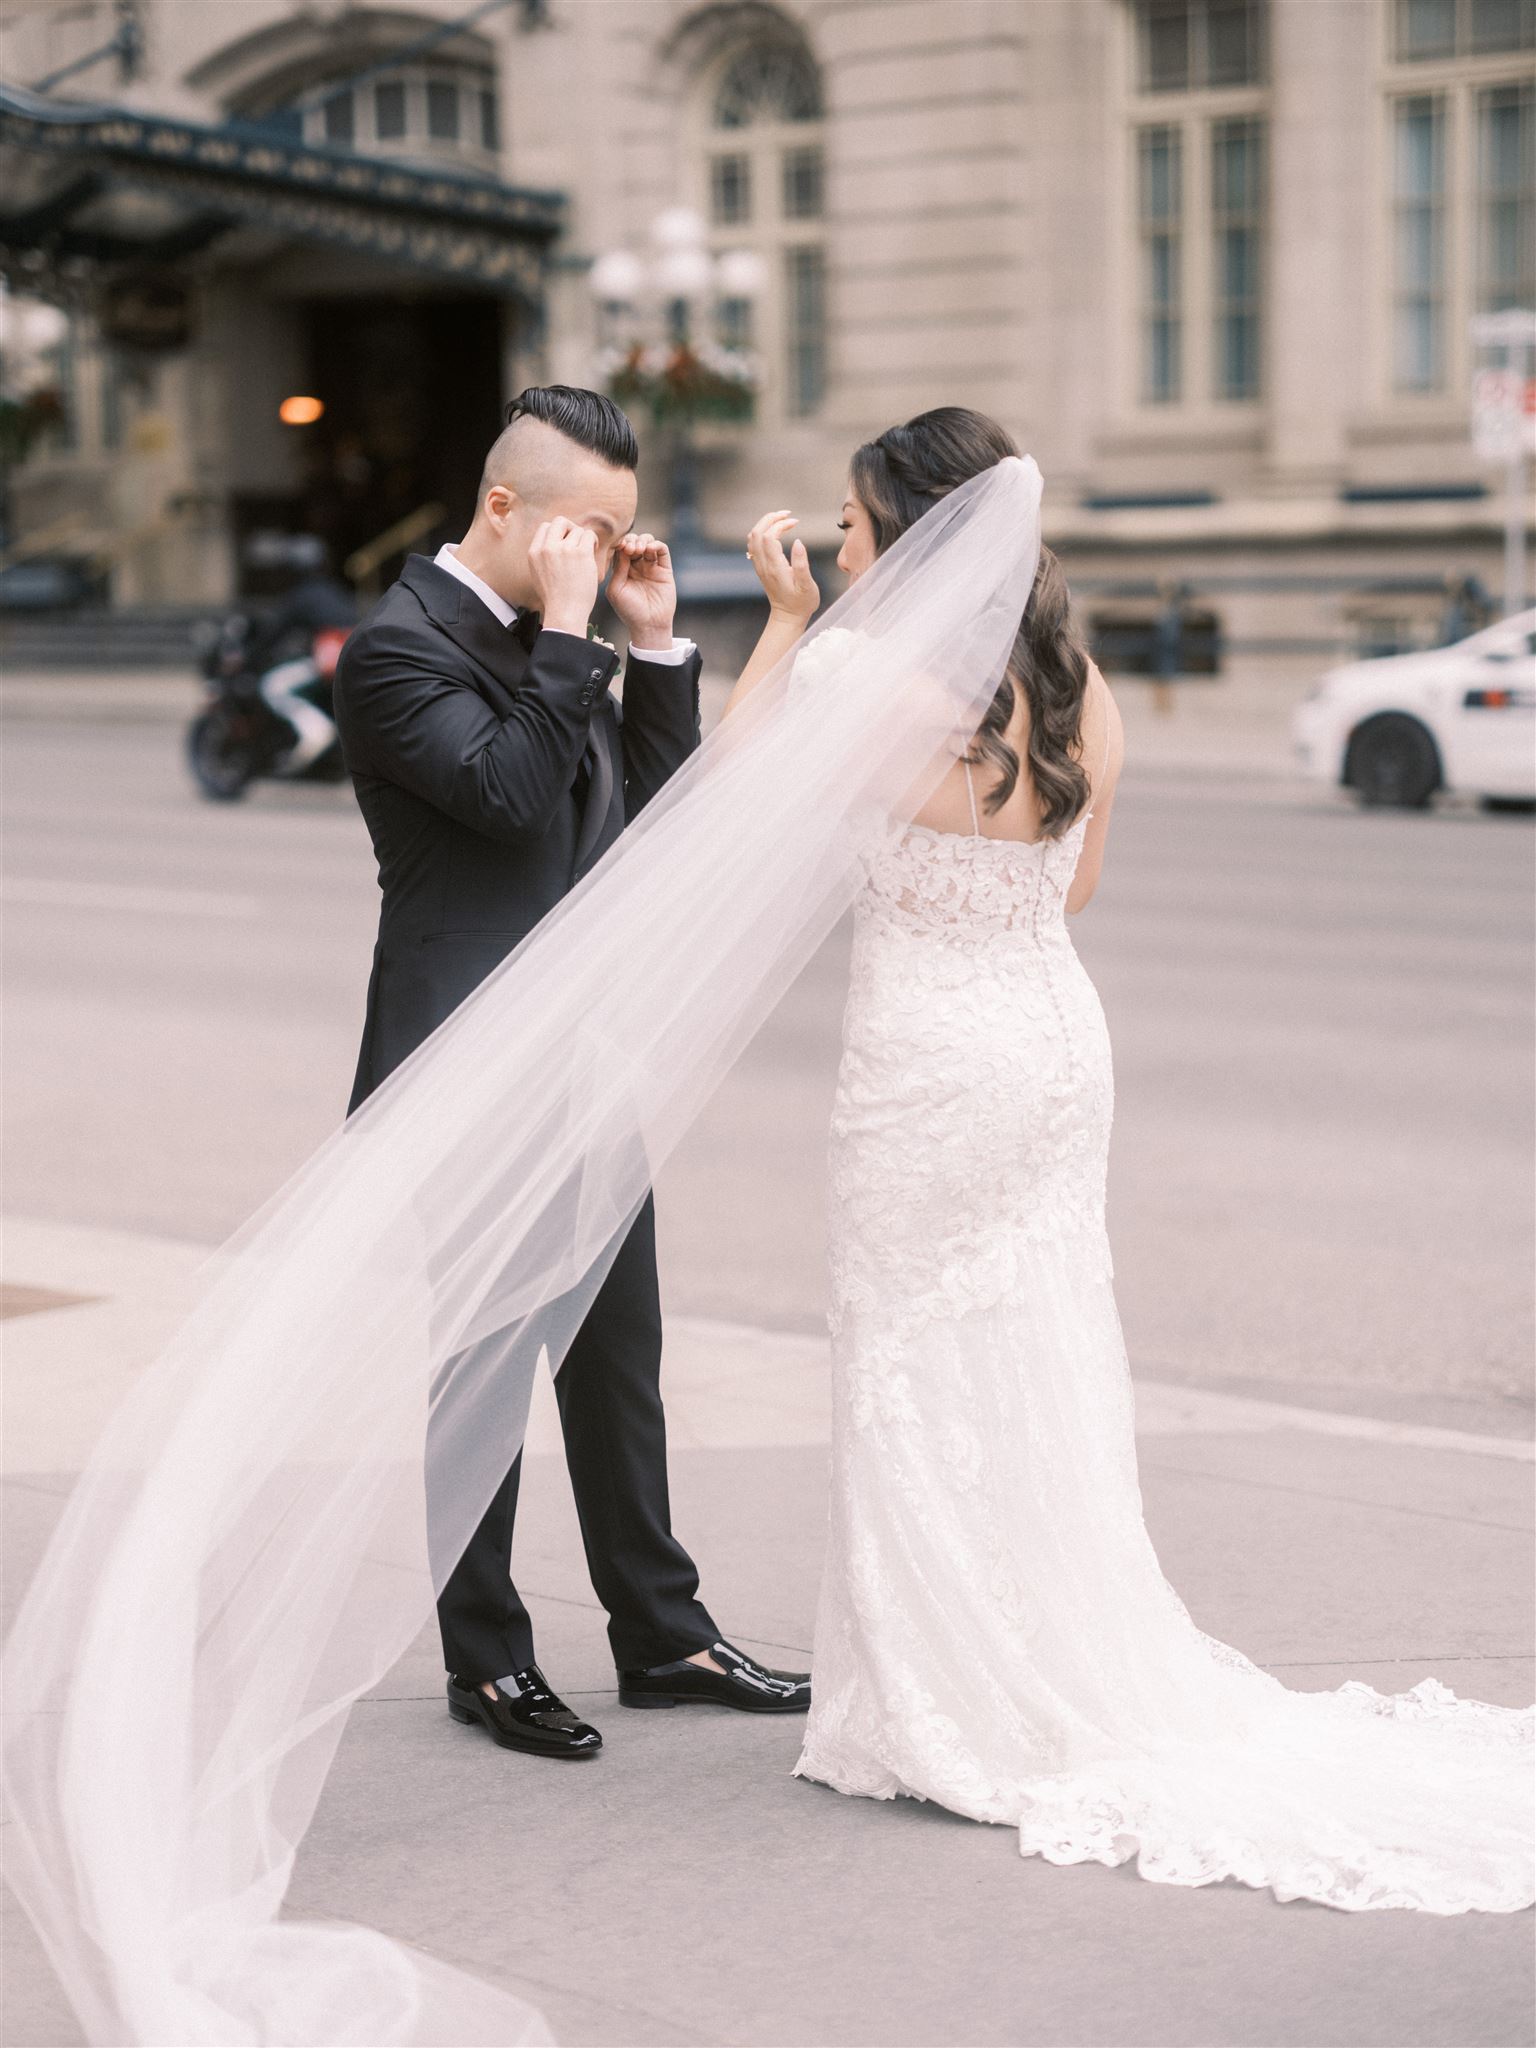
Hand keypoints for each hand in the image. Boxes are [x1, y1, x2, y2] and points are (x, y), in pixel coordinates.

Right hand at [527, 517, 600, 637]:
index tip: (565, 542)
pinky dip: (592, 541)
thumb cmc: (556, 598)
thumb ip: (543, 556)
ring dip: (583, 539)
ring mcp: (564, 549)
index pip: (545, 527)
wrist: (565, 612)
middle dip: (570, 528)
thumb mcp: (538, 574)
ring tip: (586, 553)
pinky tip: (593, 551)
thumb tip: (554, 541)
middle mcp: (547, 548)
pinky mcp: (580, 553)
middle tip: (577, 542)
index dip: (557, 532)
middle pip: (560, 521)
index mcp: (534, 552)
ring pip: (577, 529)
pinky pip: (589, 535)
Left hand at [606, 532, 677, 650]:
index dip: (621, 543)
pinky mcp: (665, 570)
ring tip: (639, 549)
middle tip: (630, 549)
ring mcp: (651, 566)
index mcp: (623, 569)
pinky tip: (650, 549)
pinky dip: (657, 545)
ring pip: (648, 542)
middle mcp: (637, 566)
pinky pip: (663, 550)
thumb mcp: (616, 589)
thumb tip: (622, 548)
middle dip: (631, 540)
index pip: (621, 548)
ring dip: (643, 540)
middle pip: (634, 541)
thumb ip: (618, 568)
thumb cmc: (629, 610)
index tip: (620, 547)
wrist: (649, 625)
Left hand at [745, 511, 817, 623]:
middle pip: (757, 533)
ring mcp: (760, 566)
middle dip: (770, 519)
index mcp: (775, 568)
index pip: (769, 537)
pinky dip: (762, 532)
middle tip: (787, 515)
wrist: (788, 617)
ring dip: (765, 524)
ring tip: (782, 519)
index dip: (781, 525)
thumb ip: (802, 564)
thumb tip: (798, 541)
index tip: (795, 523)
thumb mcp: (807, 586)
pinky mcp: (760, 567)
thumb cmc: (801, 603)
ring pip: (753, 537)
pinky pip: (754, 544)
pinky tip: (775, 531)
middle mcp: (764, 565)